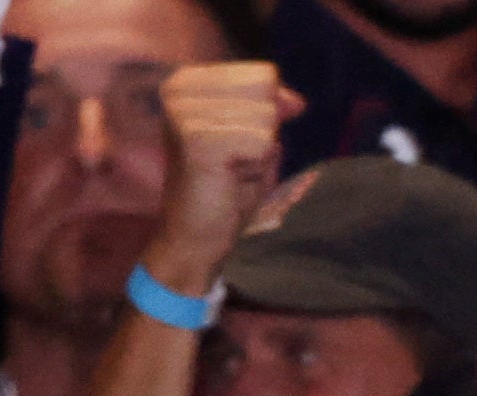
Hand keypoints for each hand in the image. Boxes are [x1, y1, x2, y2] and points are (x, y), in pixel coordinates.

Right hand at [149, 61, 295, 295]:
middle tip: (232, 162)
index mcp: (188, 82)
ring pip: (265, 117)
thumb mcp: (254, 141)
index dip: (270, 112)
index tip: (241, 144)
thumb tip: (296, 100)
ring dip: (257, 153)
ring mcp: (185, 112)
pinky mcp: (197, 140)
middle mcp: (180, 89)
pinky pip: (260, 142)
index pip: (262, 76)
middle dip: (262, 133)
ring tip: (229, 171)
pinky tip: (228, 179)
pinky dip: (255, 166)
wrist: (194, 239)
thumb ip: (273, 112)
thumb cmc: (224, 191)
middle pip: (265, 92)